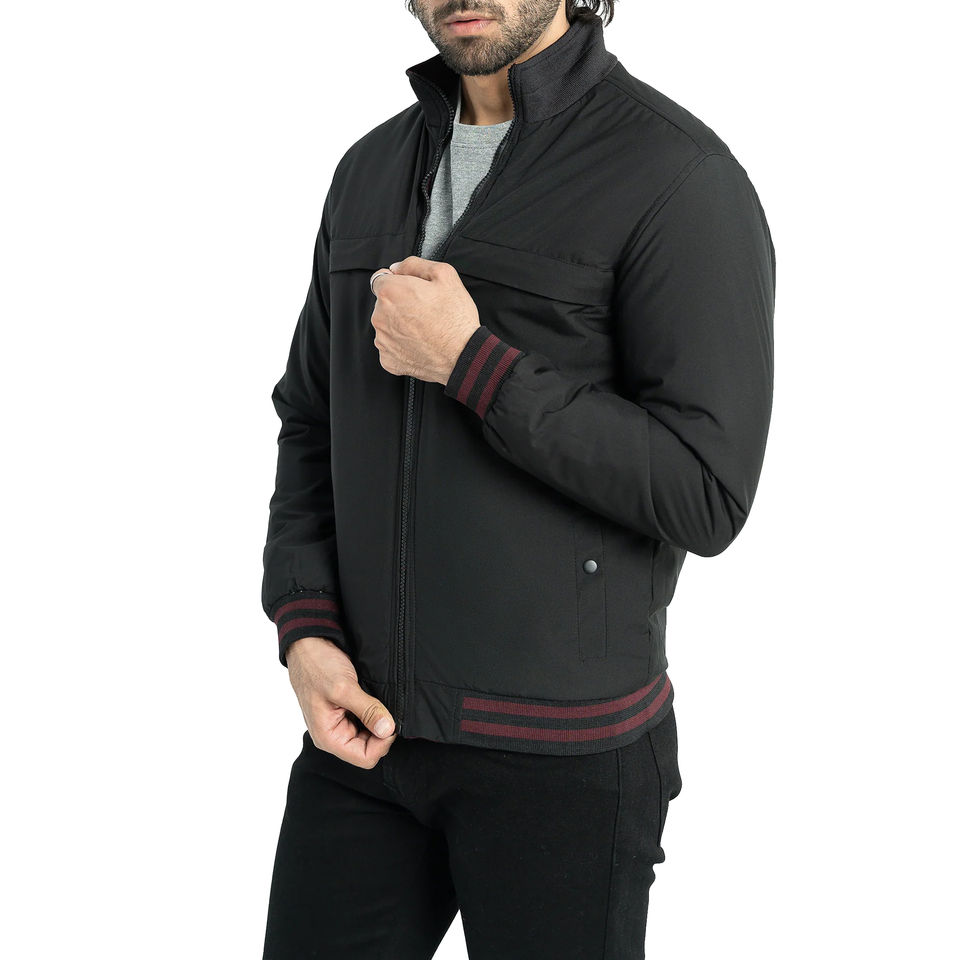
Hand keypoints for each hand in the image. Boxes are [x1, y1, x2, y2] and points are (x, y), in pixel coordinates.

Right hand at [285, 636, 396, 768]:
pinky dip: (374, 712)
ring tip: (379, 701)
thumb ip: (367, 710)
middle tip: (385, 708)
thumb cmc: (317, 665)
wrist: (308, 644)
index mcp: (328, 737)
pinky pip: (366, 721)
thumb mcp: (344, 688)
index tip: (390, 721)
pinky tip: (375, 699)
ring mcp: (340, 723)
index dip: (382, 742)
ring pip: (370, 735)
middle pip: (369, 748)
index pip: (365, 758)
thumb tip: (388, 729)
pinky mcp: (346, 712)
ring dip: (378, 721)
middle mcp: (334, 735)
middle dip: (381, 731)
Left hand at [369, 256, 479, 384]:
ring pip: (387, 326)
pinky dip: (402, 345)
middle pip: (383, 304)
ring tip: (424, 328)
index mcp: (390, 292)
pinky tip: (419, 343)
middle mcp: (380, 316)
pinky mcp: (387, 360)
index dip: (397, 282)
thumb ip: (414, 264)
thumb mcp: (444, 274)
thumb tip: (397, 267)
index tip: (410, 290)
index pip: (380, 279)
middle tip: (424, 310)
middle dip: (399, 304)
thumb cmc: (455, 317)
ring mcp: (382, 340)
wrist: (462, 355)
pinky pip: (390, 347)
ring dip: (399, 325)